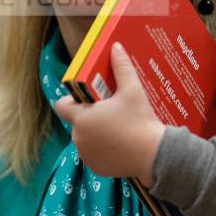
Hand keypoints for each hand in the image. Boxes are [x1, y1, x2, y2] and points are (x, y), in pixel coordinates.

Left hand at [54, 42, 164, 186]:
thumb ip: (121, 67)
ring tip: (117, 127)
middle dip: (89, 115)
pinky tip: (118, 144)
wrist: (154, 155)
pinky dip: (102, 149)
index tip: (89, 98)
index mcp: (82, 117)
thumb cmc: (140, 120)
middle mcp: (78, 137)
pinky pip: (93, 154)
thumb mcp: (132, 90)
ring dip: (95, 133)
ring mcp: (86, 154)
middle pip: (76, 121)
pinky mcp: (96, 168)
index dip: (72, 100)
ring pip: (85, 138)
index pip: (62, 105)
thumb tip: (116, 47)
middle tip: (110, 110)